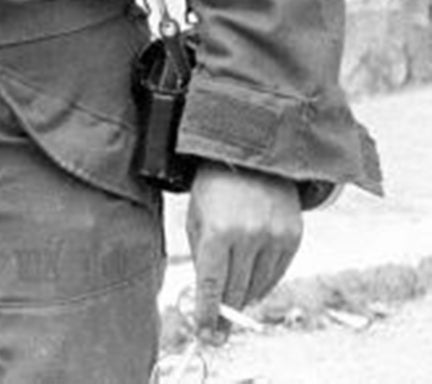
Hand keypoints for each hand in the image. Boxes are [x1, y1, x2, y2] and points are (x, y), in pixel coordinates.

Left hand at [186, 163, 301, 331]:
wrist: (251, 157)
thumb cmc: (213, 188)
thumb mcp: (196, 216)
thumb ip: (201, 256)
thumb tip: (208, 296)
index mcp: (217, 229)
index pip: (212, 283)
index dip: (208, 311)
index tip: (206, 332)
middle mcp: (248, 235)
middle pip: (236, 290)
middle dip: (225, 313)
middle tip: (217, 330)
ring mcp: (274, 237)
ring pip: (258, 286)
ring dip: (244, 298)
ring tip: (232, 303)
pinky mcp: (292, 237)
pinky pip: (276, 274)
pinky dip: (262, 285)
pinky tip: (251, 286)